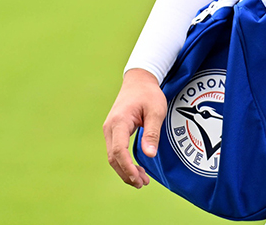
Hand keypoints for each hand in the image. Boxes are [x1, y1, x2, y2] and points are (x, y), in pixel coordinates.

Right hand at [102, 68, 165, 188]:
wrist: (139, 81)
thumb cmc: (149, 94)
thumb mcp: (156, 111)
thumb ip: (152, 133)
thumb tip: (149, 155)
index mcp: (119, 122)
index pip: (118, 150)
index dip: (127, 167)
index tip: (138, 179)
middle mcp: (110, 128)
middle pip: (113, 157)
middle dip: (126, 173)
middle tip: (142, 184)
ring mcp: (110, 130)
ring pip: (113, 156)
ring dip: (125, 170)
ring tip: (141, 181)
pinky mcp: (113, 132)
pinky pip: (116, 151)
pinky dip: (124, 162)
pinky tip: (136, 169)